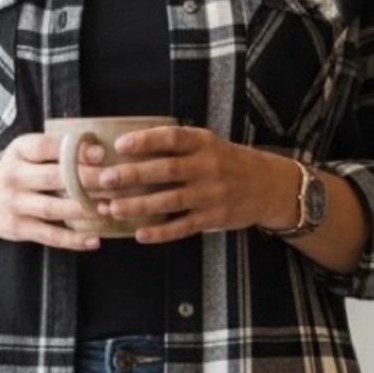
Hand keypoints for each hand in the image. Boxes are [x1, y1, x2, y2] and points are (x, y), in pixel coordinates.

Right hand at [0, 132, 106, 249]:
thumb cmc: (14, 174)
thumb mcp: (24, 154)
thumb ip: (53, 151)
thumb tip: (98, 151)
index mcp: (18, 152)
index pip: (45, 147)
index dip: (73, 150)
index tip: (100, 154)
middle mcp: (14, 177)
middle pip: (53, 178)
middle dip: (85, 180)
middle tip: (113, 182)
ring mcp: (15, 204)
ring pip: (52, 208)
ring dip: (82, 210)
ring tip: (108, 209)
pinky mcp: (18, 228)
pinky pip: (49, 236)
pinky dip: (72, 240)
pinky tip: (94, 240)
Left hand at [96, 126, 300, 242]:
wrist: (270, 186)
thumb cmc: (227, 163)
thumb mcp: (208, 145)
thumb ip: (177, 146)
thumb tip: (127, 149)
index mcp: (204, 143)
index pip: (173, 138)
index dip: (146, 140)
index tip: (119, 145)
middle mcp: (208, 167)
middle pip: (167, 169)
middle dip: (133, 175)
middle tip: (104, 179)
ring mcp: (212, 194)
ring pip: (171, 200)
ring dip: (140, 206)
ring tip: (113, 208)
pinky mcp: (214, 218)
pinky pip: (184, 227)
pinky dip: (161, 232)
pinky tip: (140, 234)